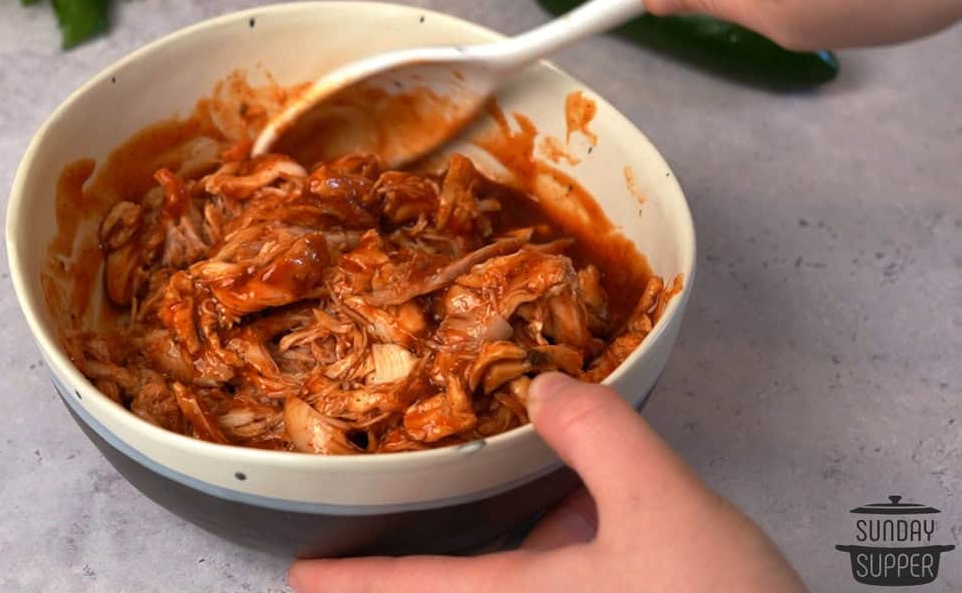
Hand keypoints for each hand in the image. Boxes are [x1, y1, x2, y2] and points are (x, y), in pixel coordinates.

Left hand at [288, 372, 807, 592]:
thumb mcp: (664, 510)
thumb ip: (601, 438)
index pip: (410, 590)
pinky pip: (572, 580)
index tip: (297, 573)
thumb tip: (547, 388)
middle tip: (422, 504)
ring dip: (526, 538)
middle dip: (444, 547)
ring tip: (548, 484)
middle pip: (466, 583)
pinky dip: (573, 544)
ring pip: (523, 579)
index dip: (346, 582)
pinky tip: (604, 510)